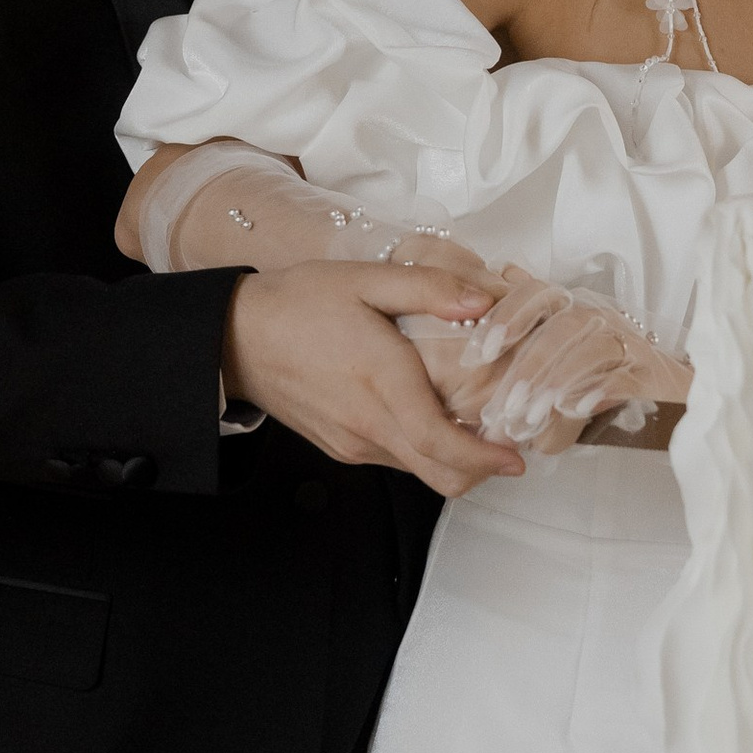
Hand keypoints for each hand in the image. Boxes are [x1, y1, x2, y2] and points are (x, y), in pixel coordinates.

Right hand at [222, 262, 525, 498]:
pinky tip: (429, 412)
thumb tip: (483, 299)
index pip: (440, 443)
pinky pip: (394, 457)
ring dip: (452, 456)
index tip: (516, 456)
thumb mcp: (365, 278)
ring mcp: (353, 441)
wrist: (235, 336)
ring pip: (418, 469)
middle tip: (509, 443)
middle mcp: (367, 424)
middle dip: (481, 468)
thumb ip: (428, 288)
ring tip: (474, 420)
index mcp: (380, 383)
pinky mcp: (342, 446)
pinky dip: (423, 448)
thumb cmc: (298, 303)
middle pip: (437, 473)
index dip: (484, 458)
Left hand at [411, 268, 691, 457]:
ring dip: (554, 383)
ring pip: (589, 349)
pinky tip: (572, 412)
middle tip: (500, 407)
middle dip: (526, 367)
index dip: (505, 318)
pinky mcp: (653, 373)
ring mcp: (629, 343)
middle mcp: (601, 317)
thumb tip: (502, 274)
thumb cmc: (605, 371)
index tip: (477, 354)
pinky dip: (596, 390)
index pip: (538, 294)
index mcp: (573, 307)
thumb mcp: (559, 348)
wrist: (672, 394)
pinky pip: (623, 375)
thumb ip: (531, 317)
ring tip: (527, 418)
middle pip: (562, 326)